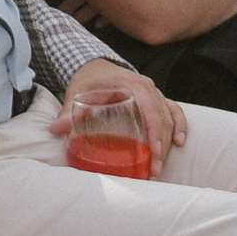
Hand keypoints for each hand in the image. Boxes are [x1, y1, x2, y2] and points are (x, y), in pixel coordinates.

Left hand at [56, 63, 187, 160]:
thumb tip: (56, 129)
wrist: (96, 66)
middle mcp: (146, 86)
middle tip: (154, 168)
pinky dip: (180, 126)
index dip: (154, 129)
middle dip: (161, 144)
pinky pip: (174, 111)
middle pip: (161, 116)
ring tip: (159, 165)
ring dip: (169, 141)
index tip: (153, 151)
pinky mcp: (157, 99)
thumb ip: (69, 111)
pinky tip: (180, 143)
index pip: (149, 106)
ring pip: (169, 116)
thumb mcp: (78, 93)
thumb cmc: (88, 81)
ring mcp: (154, 92)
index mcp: (130, 83)